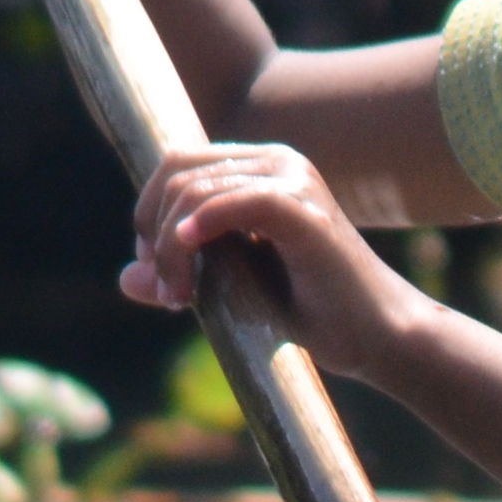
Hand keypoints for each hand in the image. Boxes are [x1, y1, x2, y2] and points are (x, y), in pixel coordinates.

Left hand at [125, 145, 437, 384]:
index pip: (177, 166)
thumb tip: (124, 277)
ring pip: (196, 190)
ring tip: (179, 301)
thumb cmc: (312, 315)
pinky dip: (202, 226)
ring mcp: (295, 181)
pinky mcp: (307, 213)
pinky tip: (190, 253)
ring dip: (171, 250)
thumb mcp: (230, 292)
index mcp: (260, 170)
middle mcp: (278, 162)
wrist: (377, 338)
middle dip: (153, 233)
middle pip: (176, 171)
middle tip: (166, 294)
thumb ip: (181, 275)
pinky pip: (236, 202)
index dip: (149, 216)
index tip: (157, 275)